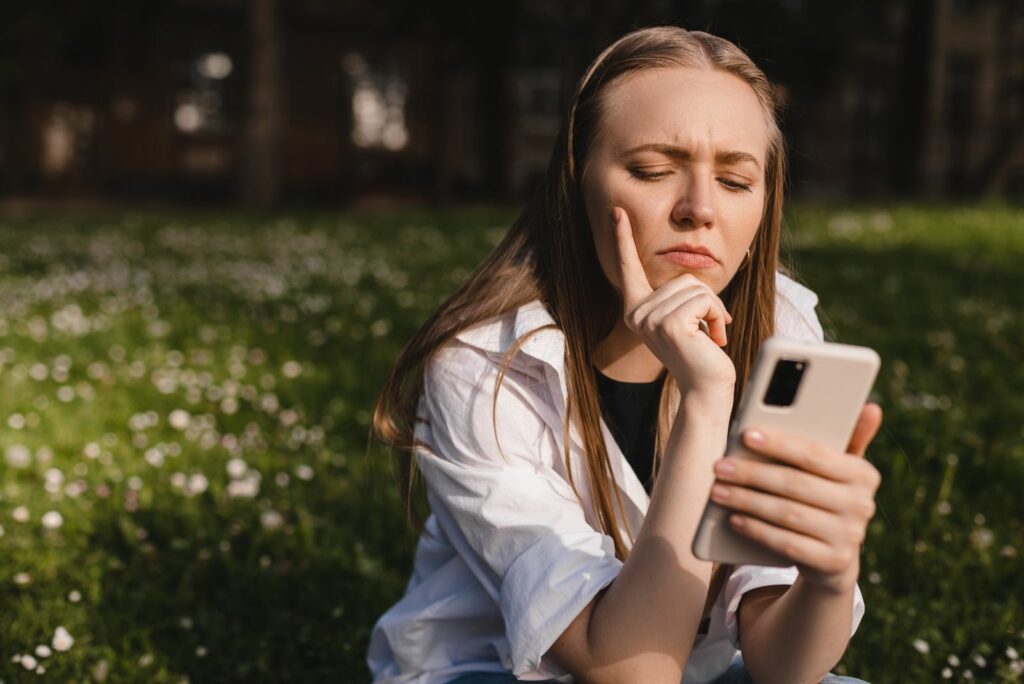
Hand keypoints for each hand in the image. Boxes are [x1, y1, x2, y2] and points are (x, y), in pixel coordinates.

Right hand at [612, 206, 735, 398]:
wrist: (706, 388)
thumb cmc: (700, 354)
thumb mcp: (685, 318)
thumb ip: (680, 297)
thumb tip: (689, 283)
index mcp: (636, 310)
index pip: (629, 268)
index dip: (623, 238)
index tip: (617, 211)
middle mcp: (637, 313)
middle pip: (682, 278)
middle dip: (706, 300)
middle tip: (708, 329)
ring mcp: (650, 319)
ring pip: (696, 288)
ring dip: (713, 310)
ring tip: (709, 336)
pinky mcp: (669, 324)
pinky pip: (704, 300)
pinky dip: (716, 316)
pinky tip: (713, 339)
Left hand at [708, 403, 883, 592]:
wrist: (833, 558)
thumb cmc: (825, 498)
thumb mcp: (837, 470)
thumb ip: (845, 438)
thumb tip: (870, 407)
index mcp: (864, 474)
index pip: (815, 454)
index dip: (778, 444)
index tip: (745, 434)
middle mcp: (862, 505)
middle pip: (795, 484)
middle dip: (752, 474)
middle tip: (719, 467)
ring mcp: (850, 536)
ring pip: (787, 514)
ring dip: (747, 501)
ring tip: (718, 491)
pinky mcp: (833, 563)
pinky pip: (787, 543)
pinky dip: (757, 530)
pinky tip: (734, 519)